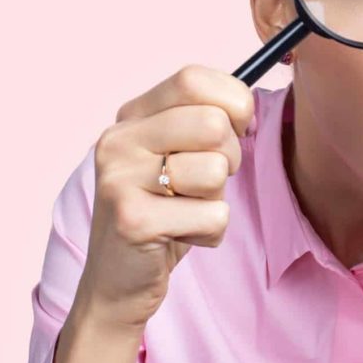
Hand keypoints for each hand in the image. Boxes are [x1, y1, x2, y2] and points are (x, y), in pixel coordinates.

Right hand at [74, 65, 254, 329]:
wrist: (116, 284)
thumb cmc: (162, 214)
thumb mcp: (177, 157)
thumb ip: (204, 122)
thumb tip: (247, 105)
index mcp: (131, 116)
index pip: (192, 79)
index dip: (232, 101)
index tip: (236, 129)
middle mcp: (119, 140)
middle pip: (213, 123)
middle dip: (229, 158)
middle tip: (205, 184)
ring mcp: (120, 179)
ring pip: (215, 171)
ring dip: (215, 200)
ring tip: (185, 212)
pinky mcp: (132, 220)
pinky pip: (213, 216)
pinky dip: (209, 234)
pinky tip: (179, 238)